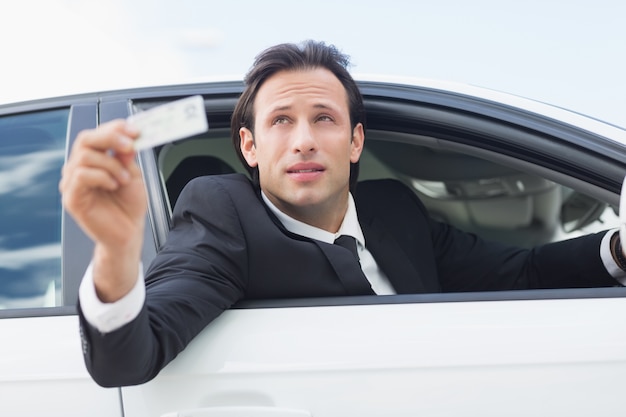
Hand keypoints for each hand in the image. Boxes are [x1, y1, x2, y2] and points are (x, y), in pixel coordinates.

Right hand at [59, 120, 145, 300]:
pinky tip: (113, 185)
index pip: (96, 134)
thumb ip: (126, 156)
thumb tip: (125, 138)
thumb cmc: (128, 206)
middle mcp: (79, 168)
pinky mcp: (71, 197)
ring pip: (85, 156)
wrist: (128, 233)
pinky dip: (102, 176)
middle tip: (130, 146)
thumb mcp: (133, 174)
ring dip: (111, 164)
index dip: (115, 127)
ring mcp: (72, 182)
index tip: (136, 131)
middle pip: (85, 139)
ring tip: (123, 179)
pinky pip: (81, 175)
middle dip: (111, 138)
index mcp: (94, 160)